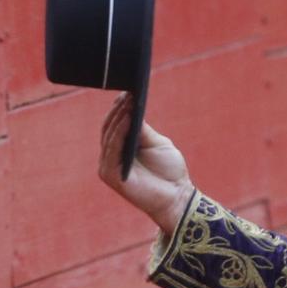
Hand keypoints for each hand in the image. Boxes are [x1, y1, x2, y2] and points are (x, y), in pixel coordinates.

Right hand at [98, 92, 194, 235]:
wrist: (177, 197)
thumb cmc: (169, 171)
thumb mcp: (157, 143)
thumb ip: (142, 129)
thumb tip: (131, 107)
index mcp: (121, 148)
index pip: (114, 125)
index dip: (118, 108)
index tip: (126, 90)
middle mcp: (111, 157)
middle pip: (108, 128)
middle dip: (117, 110)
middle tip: (126, 94)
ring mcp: (109, 167)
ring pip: (109, 137)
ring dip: (118, 117)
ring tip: (128, 102)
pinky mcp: (111, 176)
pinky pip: (113, 150)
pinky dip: (119, 132)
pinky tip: (127, 118)